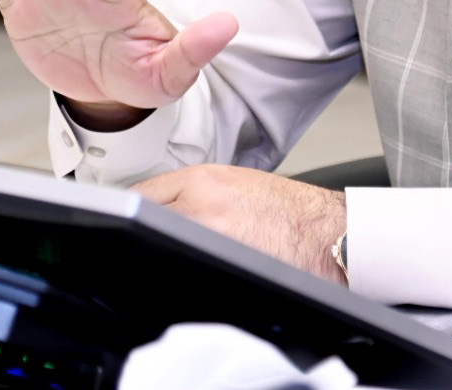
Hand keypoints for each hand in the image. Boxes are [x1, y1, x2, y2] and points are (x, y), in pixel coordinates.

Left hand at [132, 165, 347, 283]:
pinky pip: (184, 271)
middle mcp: (200, 206)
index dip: (130, 209)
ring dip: (162, 252)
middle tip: (147, 241)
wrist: (327, 235)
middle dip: (142, 231)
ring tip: (176, 256)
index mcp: (202, 180)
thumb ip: (194, 192)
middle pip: (144, 221)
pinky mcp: (220, 268)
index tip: (124, 219)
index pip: (142, 193)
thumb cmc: (290, 210)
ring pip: (162, 246)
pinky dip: (184, 271)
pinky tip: (196, 271)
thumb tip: (159, 209)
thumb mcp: (235, 183)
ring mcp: (208, 239)